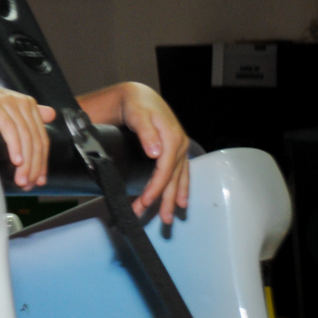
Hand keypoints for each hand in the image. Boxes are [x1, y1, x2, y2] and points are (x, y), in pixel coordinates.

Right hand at [0, 77, 56, 189]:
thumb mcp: (0, 111)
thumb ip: (24, 114)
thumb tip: (51, 114)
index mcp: (25, 103)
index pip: (41, 137)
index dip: (42, 161)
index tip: (39, 180)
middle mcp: (19, 101)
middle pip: (35, 138)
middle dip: (35, 165)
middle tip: (28, 184)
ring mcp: (6, 101)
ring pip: (25, 136)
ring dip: (26, 162)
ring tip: (21, 179)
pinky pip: (9, 128)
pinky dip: (15, 146)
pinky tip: (16, 161)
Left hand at [82, 82, 189, 222]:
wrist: (139, 97)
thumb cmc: (137, 104)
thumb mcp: (138, 114)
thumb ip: (146, 132)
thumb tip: (155, 152)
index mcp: (171, 137)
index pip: (165, 169)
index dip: (156, 187)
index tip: (145, 202)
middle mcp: (178, 145)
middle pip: (173, 178)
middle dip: (165, 200)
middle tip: (161, 220)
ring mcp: (178, 149)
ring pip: (178, 178)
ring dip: (172, 198)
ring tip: (169, 217)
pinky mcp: (175, 151)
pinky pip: (180, 173)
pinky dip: (180, 188)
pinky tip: (180, 202)